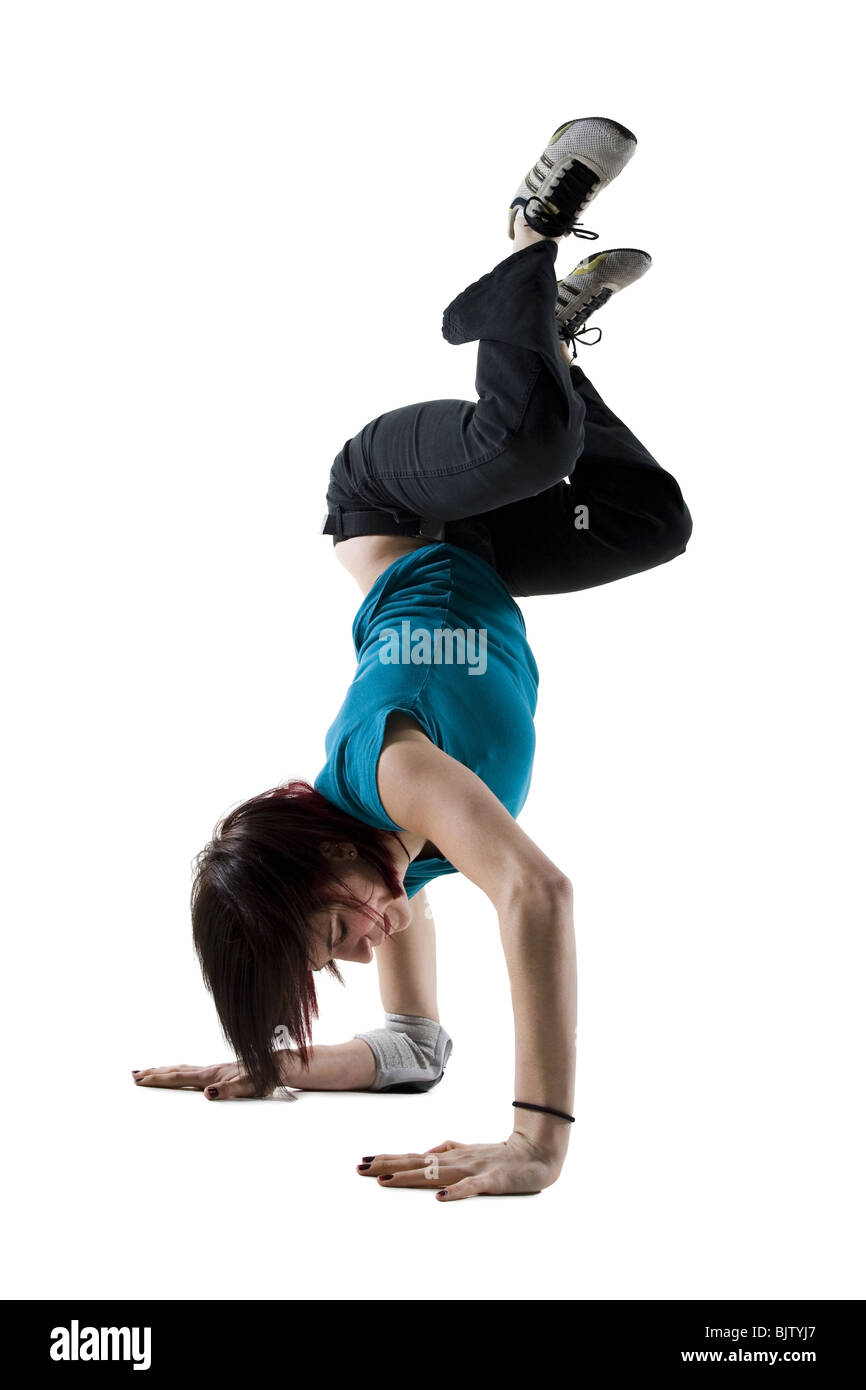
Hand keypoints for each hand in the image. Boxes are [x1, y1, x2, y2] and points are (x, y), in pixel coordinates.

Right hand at [130, 1061, 264, 1099]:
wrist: (278, 1065)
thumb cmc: (265, 1077)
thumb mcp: (249, 1086)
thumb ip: (228, 1090)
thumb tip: (207, 1094)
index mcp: (210, 1075)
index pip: (178, 1077)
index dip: (158, 1079)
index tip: (138, 1080)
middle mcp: (209, 1070)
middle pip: (175, 1070)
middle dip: (154, 1073)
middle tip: (133, 1076)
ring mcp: (214, 1070)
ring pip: (182, 1069)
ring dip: (164, 1070)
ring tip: (149, 1071)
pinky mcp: (220, 1072)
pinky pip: (191, 1071)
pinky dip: (178, 1072)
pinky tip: (180, 1075)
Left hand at [355, 1133, 562, 1200]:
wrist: (535, 1153)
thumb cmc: (501, 1155)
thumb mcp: (470, 1150)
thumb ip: (448, 1148)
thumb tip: (426, 1152)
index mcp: (450, 1156)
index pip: (413, 1157)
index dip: (389, 1159)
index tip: (364, 1161)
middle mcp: (455, 1160)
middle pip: (415, 1164)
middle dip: (387, 1166)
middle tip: (360, 1169)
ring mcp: (471, 1169)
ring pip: (435, 1174)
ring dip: (409, 1177)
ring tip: (385, 1181)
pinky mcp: (490, 1181)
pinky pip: (470, 1188)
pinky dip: (455, 1193)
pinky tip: (440, 1198)